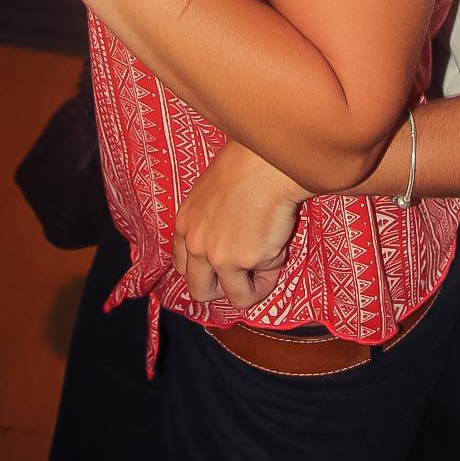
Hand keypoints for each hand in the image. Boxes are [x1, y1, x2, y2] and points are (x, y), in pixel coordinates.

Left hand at [171, 142, 306, 309]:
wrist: (267, 163)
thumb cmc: (247, 166)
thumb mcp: (213, 193)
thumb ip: (212, 223)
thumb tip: (233, 244)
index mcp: (185, 223)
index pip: (182, 264)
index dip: (204, 270)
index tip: (222, 266)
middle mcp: (194, 244)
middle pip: (199, 290)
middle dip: (222, 288)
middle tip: (243, 274)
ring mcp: (216, 256)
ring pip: (228, 297)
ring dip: (247, 291)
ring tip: (264, 270)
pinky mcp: (240, 262)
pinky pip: (255, 288)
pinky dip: (268, 278)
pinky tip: (277, 252)